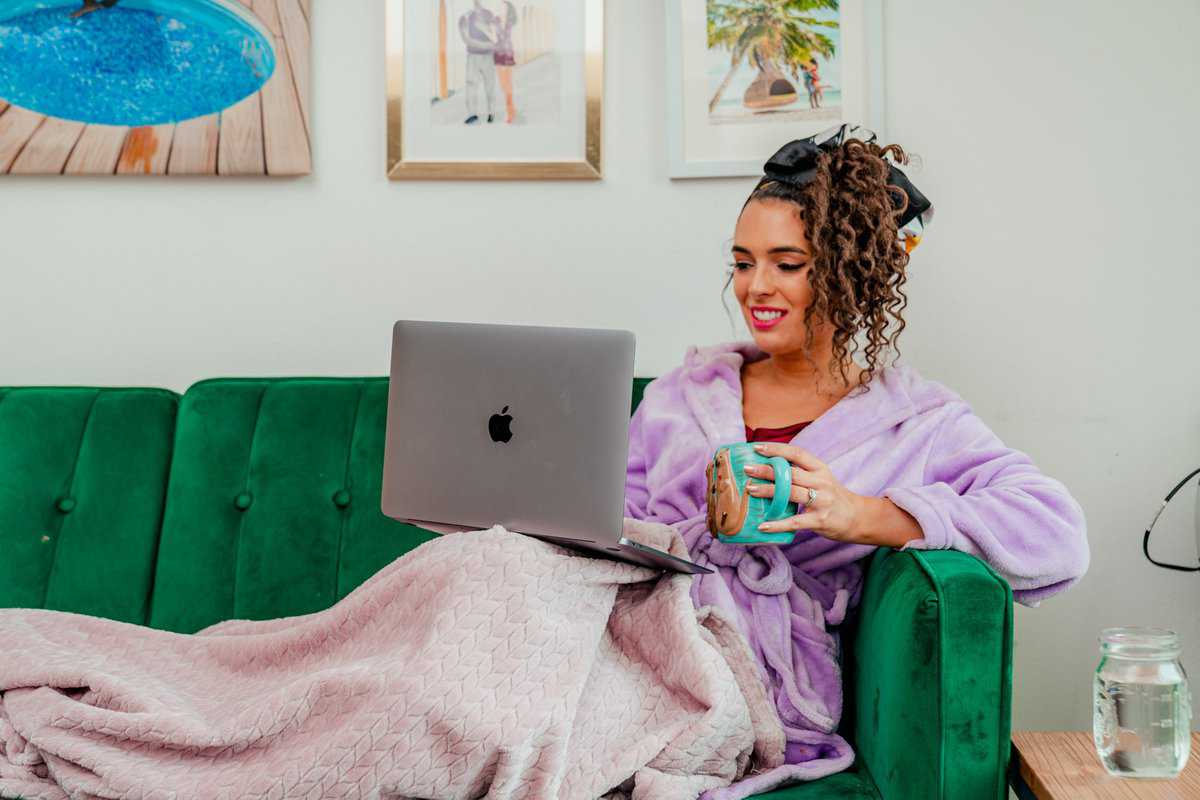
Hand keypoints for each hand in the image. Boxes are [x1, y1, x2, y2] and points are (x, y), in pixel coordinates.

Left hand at [742, 442, 869, 543]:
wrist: (858, 518)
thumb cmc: (832, 496)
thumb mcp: (821, 478)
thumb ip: (801, 472)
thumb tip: (768, 467)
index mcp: (820, 468)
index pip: (797, 453)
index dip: (776, 449)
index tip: (757, 447)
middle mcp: (821, 482)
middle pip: (790, 473)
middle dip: (767, 470)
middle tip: (747, 469)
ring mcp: (821, 501)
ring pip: (791, 493)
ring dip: (768, 491)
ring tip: (750, 489)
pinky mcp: (820, 520)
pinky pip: (795, 522)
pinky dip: (777, 525)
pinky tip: (763, 526)